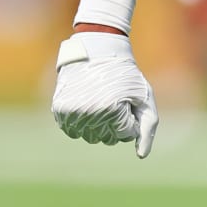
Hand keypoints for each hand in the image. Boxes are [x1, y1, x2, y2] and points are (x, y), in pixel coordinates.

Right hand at [51, 32, 158, 156]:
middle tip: (113, 99)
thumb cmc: (126, 75)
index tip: (127, 100)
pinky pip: (72, 131)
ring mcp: (71, 111)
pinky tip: (86, 107)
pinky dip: (81, 123)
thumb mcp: (144, 98)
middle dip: (114, 124)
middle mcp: (89, 112)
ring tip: (100, 102)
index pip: (124, 135)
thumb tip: (141, 156)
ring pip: (89, 137)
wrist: (96, 51)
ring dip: (97, 125)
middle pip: (106, 139)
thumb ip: (147, 128)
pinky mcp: (59, 109)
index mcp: (111, 109)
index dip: (129, 118)